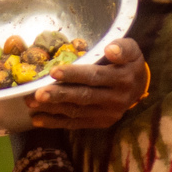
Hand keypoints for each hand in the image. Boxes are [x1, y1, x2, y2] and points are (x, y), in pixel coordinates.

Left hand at [30, 37, 147, 130]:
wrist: (140, 87)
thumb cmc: (129, 63)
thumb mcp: (132, 49)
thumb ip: (122, 47)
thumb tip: (109, 49)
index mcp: (122, 79)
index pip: (95, 77)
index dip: (74, 74)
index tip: (53, 71)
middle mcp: (115, 99)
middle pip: (83, 97)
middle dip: (59, 95)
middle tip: (38, 94)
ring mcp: (107, 114)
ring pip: (77, 111)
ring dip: (53, 109)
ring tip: (32, 104)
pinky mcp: (100, 122)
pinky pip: (76, 123)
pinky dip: (56, 122)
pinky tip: (38, 120)